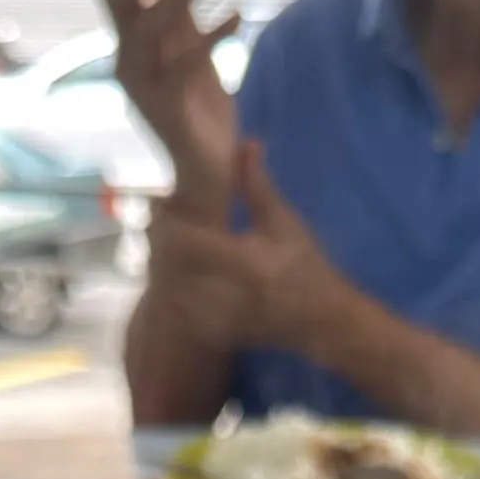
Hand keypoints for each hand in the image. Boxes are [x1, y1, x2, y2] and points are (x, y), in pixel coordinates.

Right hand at [102, 0, 239, 219]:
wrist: (206, 178)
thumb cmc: (201, 113)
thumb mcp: (192, 50)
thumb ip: (181, 10)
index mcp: (132, 52)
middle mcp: (129, 68)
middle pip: (118, 5)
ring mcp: (143, 91)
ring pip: (148, 30)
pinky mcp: (167, 112)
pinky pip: (183, 66)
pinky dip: (212, 38)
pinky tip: (237, 17)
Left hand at [147, 141, 354, 354]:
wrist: (322, 322)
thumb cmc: (307, 266)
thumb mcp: (285, 222)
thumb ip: (257, 186)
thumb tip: (246, 143)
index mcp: (242, 262)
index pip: (182, 240)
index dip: (165, 219)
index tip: (162, 202)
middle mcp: (226, 294)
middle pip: (168, 265)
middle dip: (158, 241)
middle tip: (157, 222)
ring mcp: (218, 320)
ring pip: (168, 290)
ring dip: (161, 266)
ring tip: (166, 247)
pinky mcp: (214, 335)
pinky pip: (180, 312)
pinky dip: (173, 292)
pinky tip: (179, 277)